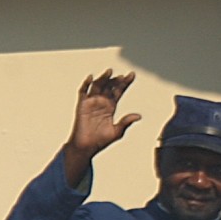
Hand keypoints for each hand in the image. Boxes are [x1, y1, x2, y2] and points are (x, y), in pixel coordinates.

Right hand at [64, 69, 139, 186]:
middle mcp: (102, 102)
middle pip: (109, 86)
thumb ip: (126, 122)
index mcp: (111, 107)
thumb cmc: (101, 141)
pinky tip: (91, 78)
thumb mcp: (116, 132)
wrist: (86, 147)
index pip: (119, 91)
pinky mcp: (82, 105)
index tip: (131, 74)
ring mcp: (91, 102)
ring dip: (103, 78)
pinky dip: (86, 84)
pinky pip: (83, 92)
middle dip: (115, 80)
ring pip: (98, 86)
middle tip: (121, 76)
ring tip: (109, 72)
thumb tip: (138, 116)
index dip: (125, 83)